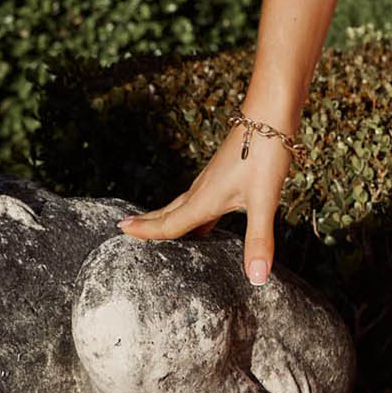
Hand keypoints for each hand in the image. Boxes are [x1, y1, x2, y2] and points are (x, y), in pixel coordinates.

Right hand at [115, 113, 296, 284]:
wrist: (271, 113)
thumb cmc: (265, 154)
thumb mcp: (264, 201)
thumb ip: (258, 240)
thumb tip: (255, 279)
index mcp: (204, 199)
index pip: (170, 224)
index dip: (147, 232)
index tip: (120, 231)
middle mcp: (203, 189)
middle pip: (170, 212)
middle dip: (149, 223)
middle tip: (125, 229)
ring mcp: (214, 179)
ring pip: (184, 203)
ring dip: (169, 216)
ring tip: (158, 227)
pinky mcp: (226, 171)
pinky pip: (201, 197)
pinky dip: (193, 210)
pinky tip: (206, 215)